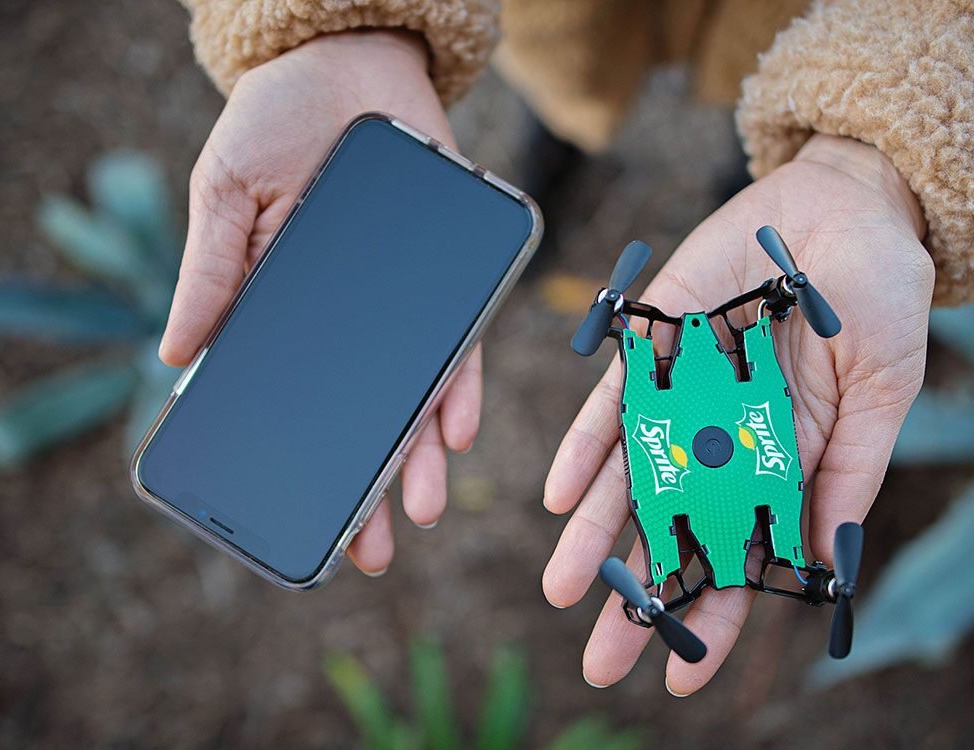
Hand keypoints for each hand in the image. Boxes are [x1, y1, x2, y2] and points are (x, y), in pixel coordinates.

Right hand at [159, 30, 480, 574]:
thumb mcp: (227, 193)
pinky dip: (460, 384)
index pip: (302, 402)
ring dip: (423, 454)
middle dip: (375, 484)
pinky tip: (458, 429)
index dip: (310, 460)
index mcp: (294, 312)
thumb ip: (212, 271)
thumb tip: (177, 357)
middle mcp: (356, 323)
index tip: (311, 520)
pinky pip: (462, 340)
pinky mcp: (453, 274)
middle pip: (369, 414)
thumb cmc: (276, 124)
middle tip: (378, 548)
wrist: (348, 61)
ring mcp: (407, 303)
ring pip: (420, 393)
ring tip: (425, 507)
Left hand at [543, 135, 932, 694]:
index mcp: (781, 461)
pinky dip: (586, 448)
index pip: (741, 555)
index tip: (680, 678)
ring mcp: (682, 395)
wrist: (842, 208)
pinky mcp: (651, 346)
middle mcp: (722, 438)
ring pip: (629, 477)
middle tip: (599, 659)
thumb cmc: (878, 297)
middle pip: (672, 528)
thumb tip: (822, 556)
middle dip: (636, 593)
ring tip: (562, 588)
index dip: (713, 616)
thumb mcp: (883, 390)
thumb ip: (848, 469)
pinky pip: (611, 404)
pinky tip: (562, 496)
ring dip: (595, 534)